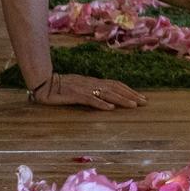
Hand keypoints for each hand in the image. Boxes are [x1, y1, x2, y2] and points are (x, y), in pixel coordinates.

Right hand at [29, 73, 145, 110]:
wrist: (44, 83)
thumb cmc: (61, 87)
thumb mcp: (80, 89)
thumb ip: (92, 93)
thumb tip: (106, 100)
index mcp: (94, 82)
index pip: (115, 85)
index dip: (129, 90)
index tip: (141, 97)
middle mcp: (92, 83)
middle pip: (115, 88)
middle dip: (131, 95)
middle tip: (144, 102)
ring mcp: (84, 89)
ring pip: (107, 94)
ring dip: (121, 99)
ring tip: (133, 105)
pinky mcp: (75, 95)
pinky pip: (90, 99)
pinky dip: (101, 104)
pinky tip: (110, 108)